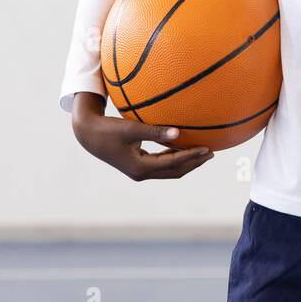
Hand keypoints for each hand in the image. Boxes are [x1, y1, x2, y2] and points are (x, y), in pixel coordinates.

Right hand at [71, 92, 214, 179]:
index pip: (173, 164)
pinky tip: (182, 146)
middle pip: (174, 171)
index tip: (207, 149)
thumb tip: (177, 132)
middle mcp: (141, 172)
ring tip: (202, 151)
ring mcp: (139, 170)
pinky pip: (162, 163)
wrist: (89, 135)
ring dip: (186, 161)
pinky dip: (174, 156)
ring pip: (169, 169)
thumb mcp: (131, 129)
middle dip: (194, 163)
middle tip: (211, 153)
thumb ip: (154, 131)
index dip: (191, 156)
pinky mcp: (137, 164)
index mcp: (140, 168)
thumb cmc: (108, 129)